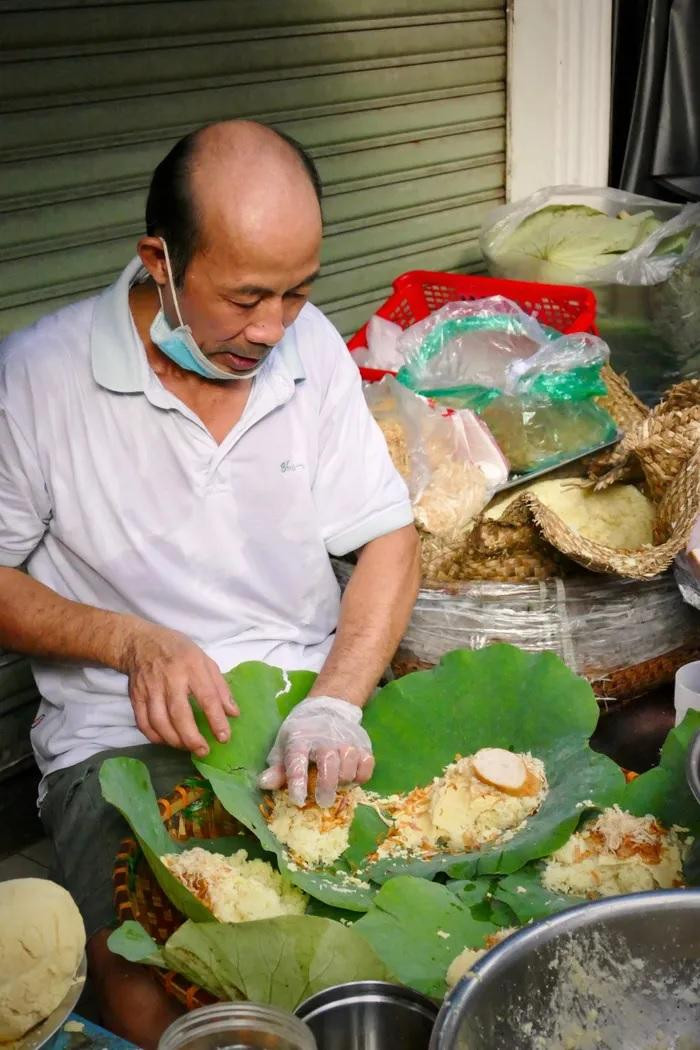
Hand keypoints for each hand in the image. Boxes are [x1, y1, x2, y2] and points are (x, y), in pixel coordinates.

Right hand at [120, 621, 237, 756]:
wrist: (140, 642)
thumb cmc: (178, 651)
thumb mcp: (205, 660)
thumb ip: (220, 687)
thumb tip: (233, 713)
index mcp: (192, 666)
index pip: (207, 697)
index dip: (217, 720)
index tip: (224, 737)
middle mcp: (170, 677)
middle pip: (179, 713)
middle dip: (192, 737)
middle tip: (204, 751)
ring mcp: (150, 688)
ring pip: (159, 721)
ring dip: (174, 740)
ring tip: (187, 748)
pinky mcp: (135, 696)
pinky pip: (143, 723)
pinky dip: (155, 736)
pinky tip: (167, 741)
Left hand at [257, 696, 373, 807]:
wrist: (328, 709)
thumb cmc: (302, 735)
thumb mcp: (284, 746)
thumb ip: (277, 769)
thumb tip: (264, 784)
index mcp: (299, 739)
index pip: (297, 760)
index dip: (297, 781)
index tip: (298, 800)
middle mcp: (324, 738)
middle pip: (329, 764)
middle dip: (326, 786)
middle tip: (323, 802)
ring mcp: (347, 740)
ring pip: (349, 769)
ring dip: (342, 782)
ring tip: (335, 782)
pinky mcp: (364, 744)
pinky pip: (366, 767)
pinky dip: (360, 776)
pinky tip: (350, 775)